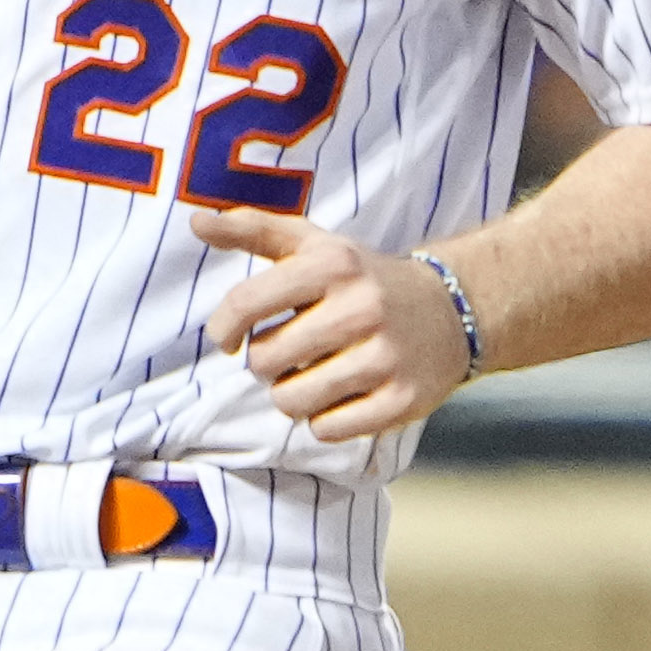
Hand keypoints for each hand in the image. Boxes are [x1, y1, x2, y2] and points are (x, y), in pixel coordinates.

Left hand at [189, 198, 473, 442]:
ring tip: (316, 375)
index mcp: (333, 265)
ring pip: (291, 401)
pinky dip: (324, 420)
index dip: (223, 327)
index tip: (228, 338)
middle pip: (265, 362)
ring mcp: (385, 357)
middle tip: (293, 352)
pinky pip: (326, 429)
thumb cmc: (365, 279)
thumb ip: (254, 230)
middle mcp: (361, 308)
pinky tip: (343, 396)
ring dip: (293, 395)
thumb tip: (196, 222)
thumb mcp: (316, 245)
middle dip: (268, 363)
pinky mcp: (401, 401)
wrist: (454, 309)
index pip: (247, 302)